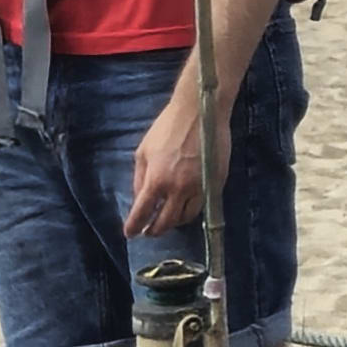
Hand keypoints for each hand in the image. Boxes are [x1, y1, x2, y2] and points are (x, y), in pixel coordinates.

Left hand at [124, 73, 222, 241]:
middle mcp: (178, 190)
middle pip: (166, 222)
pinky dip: (191, 210)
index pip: (142, 214)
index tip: (130, 233)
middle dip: (155, 230)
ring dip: (175, 222)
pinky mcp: (216, 183)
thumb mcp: (143, 151)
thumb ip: (140, 177)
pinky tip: (185, 206)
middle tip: (149, 232)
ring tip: (168, 220)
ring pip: (187, 218)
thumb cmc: (168, 127)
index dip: (134, 227)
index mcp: (157, 181)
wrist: (201, 112)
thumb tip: (139, 197)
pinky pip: (202, 204)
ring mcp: (200, 188)